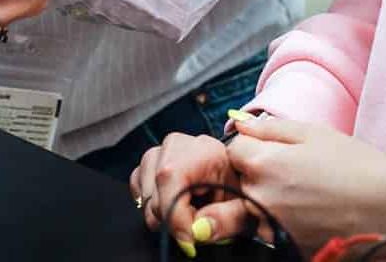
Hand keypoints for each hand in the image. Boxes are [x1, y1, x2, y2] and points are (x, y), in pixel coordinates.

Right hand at [131, 131, 243, 251]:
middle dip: (174, 219)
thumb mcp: (246, 208)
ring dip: (164, 213)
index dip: (174, 215)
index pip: (170, 177)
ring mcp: (161, 151)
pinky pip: (138, 185)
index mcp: (204, 149)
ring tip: (189, 212)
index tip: (190, 240)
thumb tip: (198, 231)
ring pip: (145, 192)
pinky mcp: (151, 161)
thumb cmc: (244, 191)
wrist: (242, 178)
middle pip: (156, 191)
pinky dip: (151, 202)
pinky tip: (172, 204)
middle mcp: (178, 144)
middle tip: (197, 224)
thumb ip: (226, 219)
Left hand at [225, 114, 385, 247]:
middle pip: (238, 180)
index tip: (274, 148)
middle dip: (255, 172)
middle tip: (292, 171)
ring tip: (303, 194)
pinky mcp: (284, 246)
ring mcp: (269, 226)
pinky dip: (280, 220)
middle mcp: (259, 198)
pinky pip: (268, 228)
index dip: (252, 145)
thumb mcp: (314, 133)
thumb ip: (271, 128)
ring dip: (264, 199)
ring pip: (250, 207)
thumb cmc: (355, 164)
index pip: (234, 150)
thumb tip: (241, 125)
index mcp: (263, 164)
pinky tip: (308, 212)